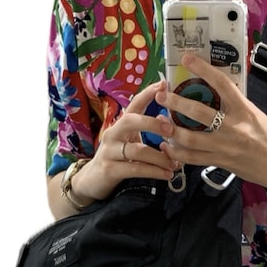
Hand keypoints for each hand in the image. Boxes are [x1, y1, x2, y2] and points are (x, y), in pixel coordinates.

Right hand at [72, 80, 178, 203]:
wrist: (92, 181)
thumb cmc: (117, 159)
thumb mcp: (129, 142)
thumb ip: (146, 134)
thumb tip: (172, 126)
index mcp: (121, 125)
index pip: (134, 104)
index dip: (148, 93)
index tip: (164, 85)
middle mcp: (113, 134)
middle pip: (132, 121)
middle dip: (153, 124)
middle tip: (171, 130)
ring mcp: (109, 151)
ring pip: (138, 150)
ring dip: (160, 157)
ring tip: (175, 164)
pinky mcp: (110, 169)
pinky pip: (135, 169)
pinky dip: (154, 172)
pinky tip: (167, 174)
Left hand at [155, 55, 266, 188]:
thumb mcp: (256, 116)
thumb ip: (236, 105)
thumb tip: (216, 91)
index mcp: (245, 111)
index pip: (222, 84)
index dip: (203, 69)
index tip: (187, 59)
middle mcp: (234, 128)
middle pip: (199, 112)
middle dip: (176, 102)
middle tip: (161, 95)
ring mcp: (226, 147)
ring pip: (191, 138)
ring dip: (171, 129)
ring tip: (159, 121)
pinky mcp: (221, 162)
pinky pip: (194, 158)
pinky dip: (177, 153)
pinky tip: (167, 146)